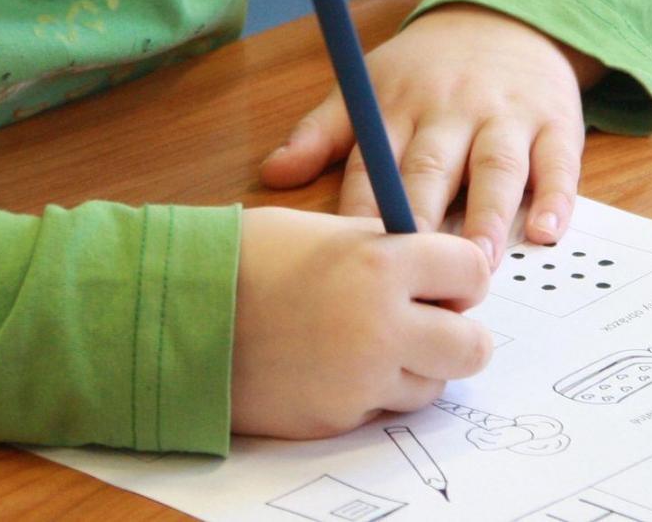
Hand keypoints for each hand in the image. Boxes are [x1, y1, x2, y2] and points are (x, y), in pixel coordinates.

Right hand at [231, 206, 492, 438]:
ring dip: (414, 367)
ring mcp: (363, 380)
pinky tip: (332, 365)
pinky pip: (382, 408)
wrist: (179, 314)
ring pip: (432, 385)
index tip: (444, 279)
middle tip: (428, 321)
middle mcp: (384, 326)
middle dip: (457, 333)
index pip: (472, 271)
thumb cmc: (246, 260)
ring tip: (366, 341)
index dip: (460, 276)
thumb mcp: (325, 232)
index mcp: (383, 263)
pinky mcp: (340, 419)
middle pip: (472, 346)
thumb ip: (386, 249)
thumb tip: (432, 272)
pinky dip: (370, 391)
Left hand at [259, 2, 599, 265]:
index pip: (373, 165)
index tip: (352, 260)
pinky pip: (558, 161)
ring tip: (479, 260)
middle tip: (417, 272)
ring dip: (488, 214)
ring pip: (496, 167)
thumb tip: (271, 175)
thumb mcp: (369, 87)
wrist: (505, 17)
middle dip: (423, 219)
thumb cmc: (426, 70)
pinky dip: (556, 197)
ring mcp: (505, 116)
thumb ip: (321, 134)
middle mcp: (451, 112)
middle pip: (433, 168)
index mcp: (398, 107)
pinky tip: (548, 230)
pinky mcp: (555, 121)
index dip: (362, 212)